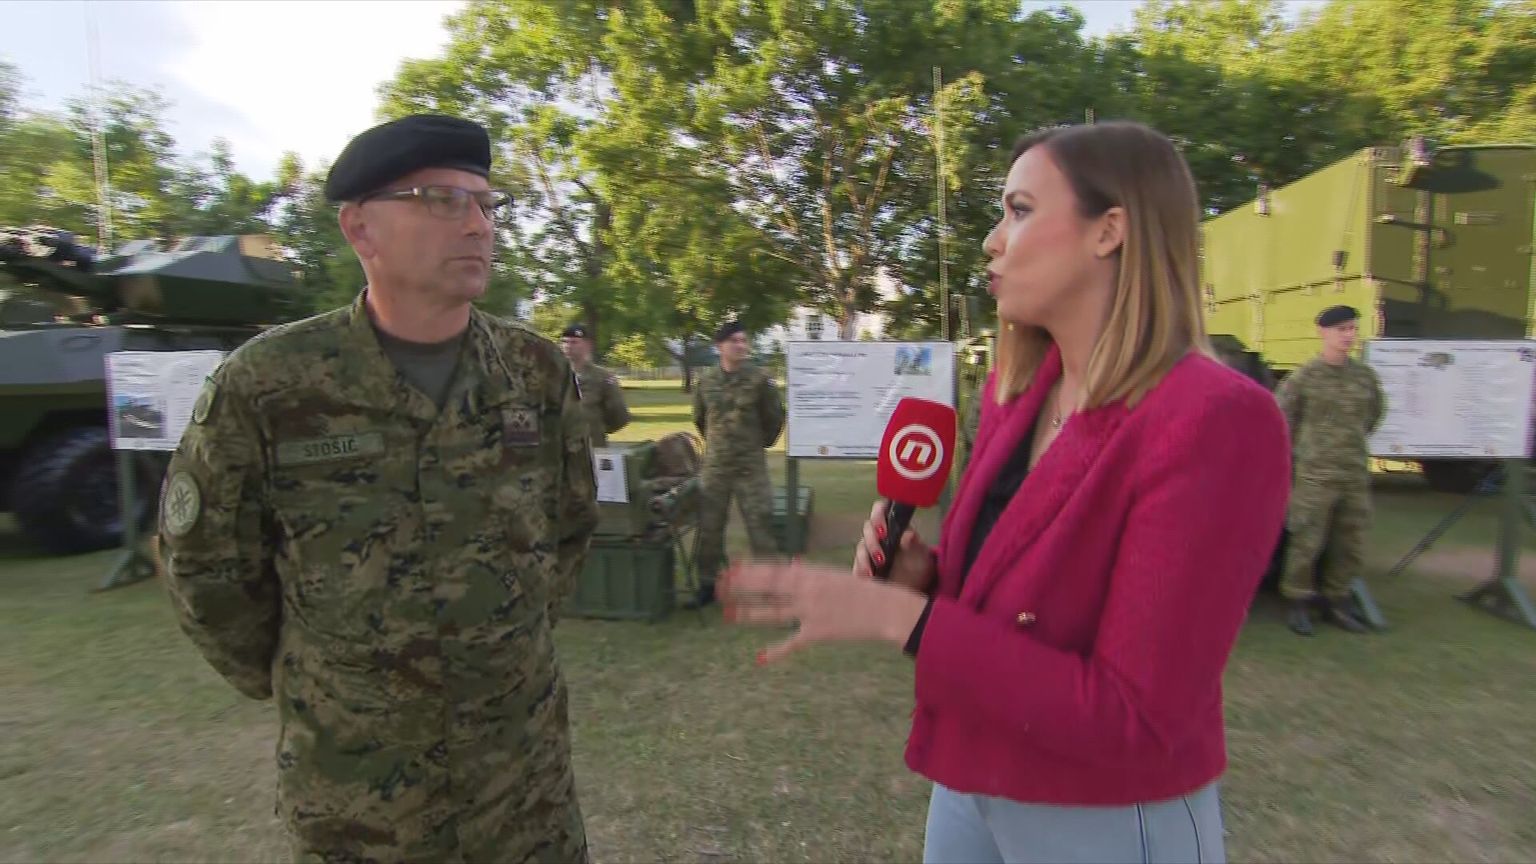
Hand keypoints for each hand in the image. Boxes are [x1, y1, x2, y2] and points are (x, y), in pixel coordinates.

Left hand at [720, 559, 928, 664]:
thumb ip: (809, 573)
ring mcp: (810, 612)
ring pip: (772, 613)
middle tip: (718, 586)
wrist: (885, 608)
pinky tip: (759, 658)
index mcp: (810, 574)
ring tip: (727, 614)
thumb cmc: (861, 591)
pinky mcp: (817, 632)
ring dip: (748, 614)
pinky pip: (792, 643)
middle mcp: (806, 590)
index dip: (749, 568)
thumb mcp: (833, 575)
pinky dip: (776, 651)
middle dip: (740, 587)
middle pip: (766, 587)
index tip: (730, 566)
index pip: (773, 569)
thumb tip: (792, 564)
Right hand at [853, 499, 936, 592]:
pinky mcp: (862, 566)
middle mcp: (879, 535)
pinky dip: (861, 569)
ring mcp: (868, 551)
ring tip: (878, 567)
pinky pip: (856, 564)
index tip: (883, 530)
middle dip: (873, 540)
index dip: (878, 514)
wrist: (912, 593)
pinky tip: (870, 577)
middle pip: (867, 527)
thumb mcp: (921, 557)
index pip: (881, 510)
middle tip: (881, 554)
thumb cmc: (918, 569)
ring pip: (860, 546)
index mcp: (894, 526)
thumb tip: (909, 534)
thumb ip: (914, 545)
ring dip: (867, 556)